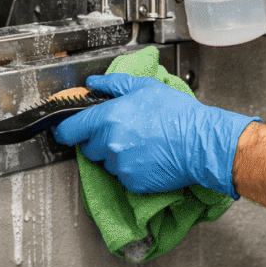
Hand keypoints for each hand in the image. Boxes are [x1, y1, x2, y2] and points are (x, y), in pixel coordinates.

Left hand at [52, 73, 260, 196]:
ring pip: (105, 162)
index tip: (66, 129)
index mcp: (109, 117)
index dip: (65, 129)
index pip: (70, 129)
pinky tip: (147, 156)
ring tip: (140, 143)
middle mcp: (110, 144)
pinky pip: (121, 176)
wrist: (200, 143)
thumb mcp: (146, 88)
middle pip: (88, 147)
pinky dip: (130, 168)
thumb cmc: (177, 114)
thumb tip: (92, 83)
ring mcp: (120, 166)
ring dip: (115, 154)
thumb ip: (113, 85)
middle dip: (98, 139)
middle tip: (122, 130)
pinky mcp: (131, 183)